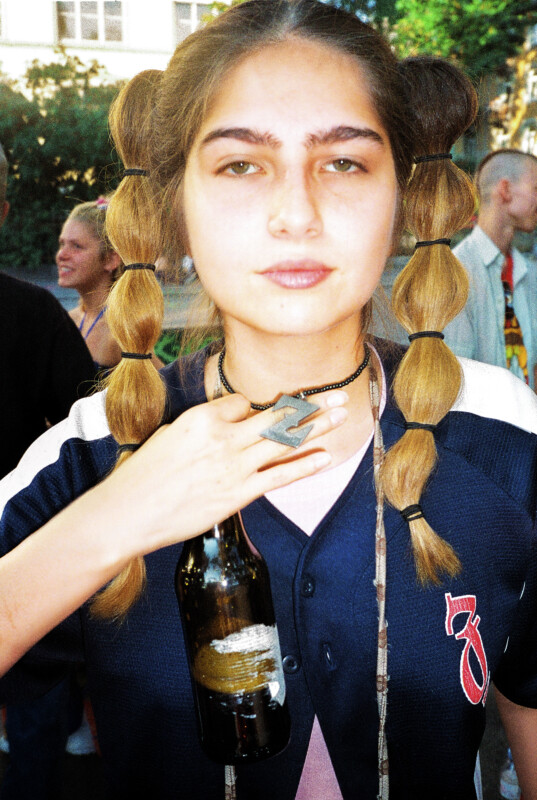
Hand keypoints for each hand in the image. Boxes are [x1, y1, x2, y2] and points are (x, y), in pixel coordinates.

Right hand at [101, 391, 347, 555]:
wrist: (128, 513)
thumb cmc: (144, 474)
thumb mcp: (171, 434)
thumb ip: (205, 425)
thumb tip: (232, 421)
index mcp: (202, 417)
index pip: (242, 402)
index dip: (250, 409)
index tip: (250, 416)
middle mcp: (223, 437)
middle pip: (276, 415)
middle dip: (310, 404)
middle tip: (338, 395)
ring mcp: (234, 466)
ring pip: (283, 441)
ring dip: (316, 427)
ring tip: (341, 415)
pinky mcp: (238, 494)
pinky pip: (279, 476)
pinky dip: (304, 466)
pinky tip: (324, 458)